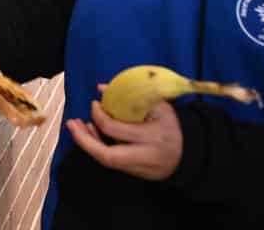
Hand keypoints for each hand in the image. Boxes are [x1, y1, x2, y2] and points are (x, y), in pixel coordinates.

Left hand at [67, 89, 182, 180]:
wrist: (192, 153)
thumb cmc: (175, 126)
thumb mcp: (160, 106)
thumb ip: (132, 97)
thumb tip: (102, 88)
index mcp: (151, 136)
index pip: (116, 129)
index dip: (99, 115)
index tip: (94, 103)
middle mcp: (144, 155)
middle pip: (107, 156)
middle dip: (84, 140)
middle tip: (71, 123)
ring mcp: (140, 168)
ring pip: (107, 161)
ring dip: (88, 143)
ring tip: (76, 126)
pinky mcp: (137, 174)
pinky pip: (113, 162)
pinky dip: (100, 148)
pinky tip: (92, 134)